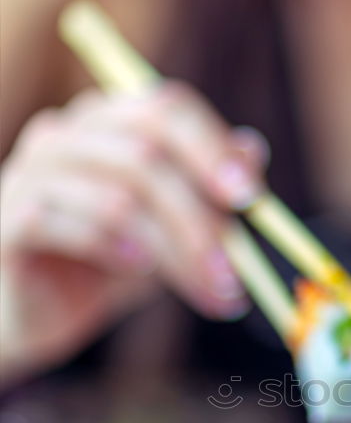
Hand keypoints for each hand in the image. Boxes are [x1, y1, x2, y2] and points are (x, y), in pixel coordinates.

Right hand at [0, 82, 267, 381]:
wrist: (41, 314)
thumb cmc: (111, 265)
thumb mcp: (172, 229)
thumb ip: (207, 192)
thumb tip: (253, 149)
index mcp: (108, 123)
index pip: (165, 107)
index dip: (213, 148)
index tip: (251, 198)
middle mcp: (65, 135)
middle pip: (147, 154)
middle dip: (200, 218)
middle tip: (234, 271)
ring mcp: (30, 173)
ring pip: (118, 198)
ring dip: (173, 252)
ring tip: (202, 292)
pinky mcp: (8, 220)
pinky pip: (68, 225)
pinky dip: (112, 249)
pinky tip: (135, 271)